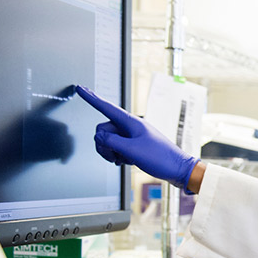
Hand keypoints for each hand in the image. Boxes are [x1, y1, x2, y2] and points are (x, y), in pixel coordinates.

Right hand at [74, 84, 198, 191]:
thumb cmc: (160, 158)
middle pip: (103, 129)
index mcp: (131, 122)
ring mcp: (132, 136)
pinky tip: (126, 162)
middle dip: (103, 144)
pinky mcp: (134, 146)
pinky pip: (116, 148)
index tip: (79, 88)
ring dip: (110, 152)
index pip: (106, 107)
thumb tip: (99, 137)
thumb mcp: (131, 150)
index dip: (91, 98)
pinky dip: (117, 155)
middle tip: (114, 156)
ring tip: (121, 160)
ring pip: (108, 140)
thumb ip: (110, 141)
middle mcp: (130, 127)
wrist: (178, 170)